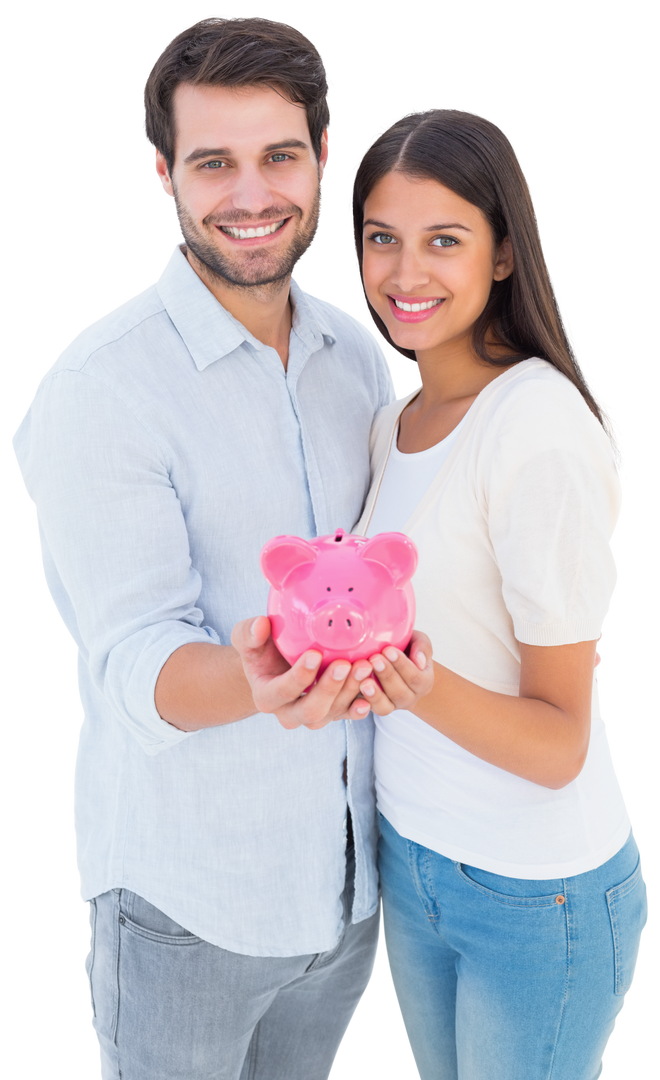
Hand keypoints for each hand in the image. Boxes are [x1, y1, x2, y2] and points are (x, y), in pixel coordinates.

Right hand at [231, 616, 377, 730]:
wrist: (275, 664)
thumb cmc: (262, 647)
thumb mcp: (248, 637)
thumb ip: (249, 632)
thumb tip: (260, 625)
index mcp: (266, 696)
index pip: (282, 691)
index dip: (299, 676)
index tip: (315, 654)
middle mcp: (289, 712)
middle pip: (310, 710)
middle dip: (330, 688)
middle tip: (346, 664)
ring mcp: (313, 715)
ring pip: (332, 713)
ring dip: (350, 693)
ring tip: (364, 667)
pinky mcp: (333, 712)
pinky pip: (348, 715)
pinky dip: (360, 707)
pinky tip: (370, 695)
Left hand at [355, 630, 433, 715]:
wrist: (392, 659)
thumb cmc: (406, 647)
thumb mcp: (417, 641)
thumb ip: (422, 647)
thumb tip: (420, 661)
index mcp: (424, 682)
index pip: (416, 677)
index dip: (402, 665)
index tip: (388, 650)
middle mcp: (411, 697)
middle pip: (400, 693)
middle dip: (386, 675)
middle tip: (374, 659)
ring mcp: (394, 705)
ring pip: (386, 706)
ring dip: (375, 693)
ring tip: (364, 680)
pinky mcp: (378, 708)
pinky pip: (372, 710)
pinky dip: (365, 701)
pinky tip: (357, 689)